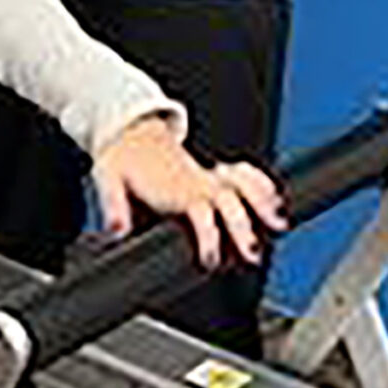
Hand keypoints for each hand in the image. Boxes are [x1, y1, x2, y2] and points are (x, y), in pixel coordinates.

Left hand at [91, 118, 287, 269]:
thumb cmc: (121, 156)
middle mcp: (195, 181)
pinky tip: (274, 198)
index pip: (198, 210)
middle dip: (243, 226)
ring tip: (279, 224)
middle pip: (228, 201)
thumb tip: (115, 230)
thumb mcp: (107, 177)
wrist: (129, 128)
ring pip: (242, 185)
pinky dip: (260, 183)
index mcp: (172, 186)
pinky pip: (242, 174)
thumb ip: (114, 204)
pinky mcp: (212, 175)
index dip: (208, 235)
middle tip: (252, 254)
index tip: (210, 259)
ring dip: (262, 201)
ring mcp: (206, 176)